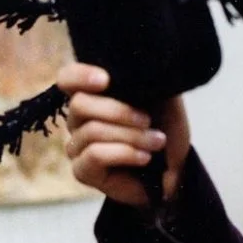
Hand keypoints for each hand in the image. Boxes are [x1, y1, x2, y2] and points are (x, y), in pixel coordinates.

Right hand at [57, 63, 190, 207]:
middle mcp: (79, 120)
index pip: (68, 78)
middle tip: (148, 121)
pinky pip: (95, 155)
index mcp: (94, 96)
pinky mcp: (82, 171)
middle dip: (120, 112)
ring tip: (157, 142)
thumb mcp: (163, 101)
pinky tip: (145, 157)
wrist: (175, 169)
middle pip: (80, 104)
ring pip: (93, 131)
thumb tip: (133, 71)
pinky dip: (125, 153)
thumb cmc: (165, 131)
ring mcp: (77, 146)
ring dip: (132, 136)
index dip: (80, 75)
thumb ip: (145, 83)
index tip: (106, 80)